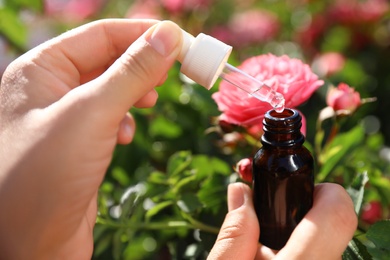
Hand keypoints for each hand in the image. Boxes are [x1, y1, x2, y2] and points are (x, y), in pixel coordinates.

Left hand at [0, 19, 182, 258]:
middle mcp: (49, 88)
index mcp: (41, 68)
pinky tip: (127, 135)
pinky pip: (108, 117)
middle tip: (177, 72)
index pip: (102, 35)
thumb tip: (169, 36)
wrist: (31, 246)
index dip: (144, 34)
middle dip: (143, 65)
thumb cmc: (46, 175)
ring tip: (151, 103)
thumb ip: (132, 71)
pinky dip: (125, 119)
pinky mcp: (77, 144)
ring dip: (136, 92)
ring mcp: (63, 118)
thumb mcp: (93, 113)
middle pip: (108, 59)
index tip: (183, 42)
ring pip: (111, 89)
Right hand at [208, 182, 356, 258]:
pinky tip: (270, 253)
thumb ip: (233, 233)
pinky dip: (298, 244)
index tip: (291, 188)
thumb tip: (240, 189)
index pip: (338, 212)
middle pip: (333, 224)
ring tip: (261, 241)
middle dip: (300, 209)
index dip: (323, 190)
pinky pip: (320, 252)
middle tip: (266, 217)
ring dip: (296, 229)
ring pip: (326, 240)